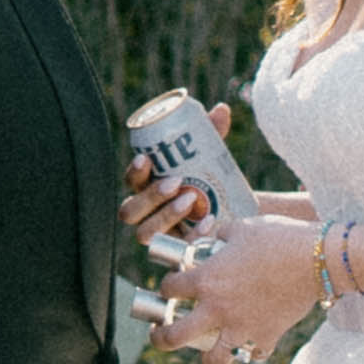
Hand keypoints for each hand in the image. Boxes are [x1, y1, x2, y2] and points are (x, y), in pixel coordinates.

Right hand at [117, 98, 242, 249]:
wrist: (233, 214)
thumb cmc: (212, 181)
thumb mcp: (211, 158)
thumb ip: (212, 135)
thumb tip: (222, 109)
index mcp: (147, 188)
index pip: (130, 181)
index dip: (134, 172)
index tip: (147, 158)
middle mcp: (146, 215)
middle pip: (130, 210)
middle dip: (150, 196)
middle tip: (177, 182)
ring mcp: (159, 236)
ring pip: (144, 233)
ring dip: (165, 215)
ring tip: (192, 200)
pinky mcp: (175, 254)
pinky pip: (174, 251)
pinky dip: (192, 236)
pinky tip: (209, 223)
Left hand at [156, 213, 318, 363]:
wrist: (316, 258)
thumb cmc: (278, 237)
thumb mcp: (242, 227)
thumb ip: (220, 233)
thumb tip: (212, 233)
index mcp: (207, 279)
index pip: (170, 288)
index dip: (166, 286)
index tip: (170, 286)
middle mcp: (218, 308)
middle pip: (175, 336)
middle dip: (161, 339)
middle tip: (159, 335)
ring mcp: (242, 326)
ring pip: (215, 359)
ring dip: (208, 357)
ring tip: (207, 353)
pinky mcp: (267, 336)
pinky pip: (255, 353)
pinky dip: (252, 351)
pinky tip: (251, 344)